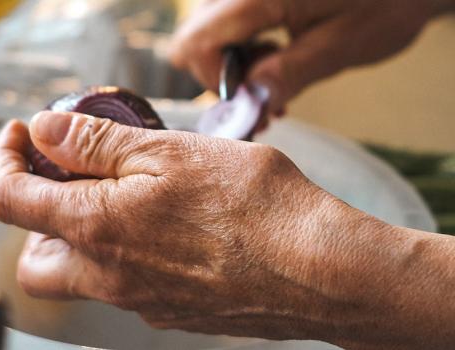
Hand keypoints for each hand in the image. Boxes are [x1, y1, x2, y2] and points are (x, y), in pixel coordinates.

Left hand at [0, 112, 342, 339]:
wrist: (318, 269)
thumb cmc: (253, 205)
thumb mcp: (168, 151)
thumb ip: (97, 144)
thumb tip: (47, 131)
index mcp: (97, 228)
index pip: (12, 200)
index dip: (5, 160)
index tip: (23, 137)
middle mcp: (110, 277)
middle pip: (35, 261)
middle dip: (34, 218)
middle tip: (65, 180)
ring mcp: (141, 301)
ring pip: (83, 276)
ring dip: (82, 235)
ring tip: (124, 196)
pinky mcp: (173, 311)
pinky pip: (128, 287)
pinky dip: (126, 254)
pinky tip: (168, 226)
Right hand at [170, 0, 452, 112]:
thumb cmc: (389, 0)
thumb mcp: (343, 44)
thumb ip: (291, 73)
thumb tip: (251, 106)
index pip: (197, 42)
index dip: (214, 82)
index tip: (247, 103)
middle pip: (195, 36)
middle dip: (222, 75)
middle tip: (263, 95)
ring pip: (206, 31)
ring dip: (232, 64)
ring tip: (273, 78)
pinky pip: (225, 23)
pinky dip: (241, 48)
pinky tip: (272, 58)